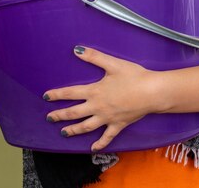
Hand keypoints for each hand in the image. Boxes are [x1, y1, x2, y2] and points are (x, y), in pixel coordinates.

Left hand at [43, 46, 158, 151]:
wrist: (152, 92)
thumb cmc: (134, 76)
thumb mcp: (112, 63)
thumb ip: (94, 57)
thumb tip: (76, 50)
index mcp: (95, 91)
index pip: (70, 93)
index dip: (57, 95)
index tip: (46, 97)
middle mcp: (98, 107)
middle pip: (74, 113)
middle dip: (60, 116)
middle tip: (49, 118)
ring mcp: (107, 118)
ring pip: (86, 127)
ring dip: (73, 130)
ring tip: (63, 133)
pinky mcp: (118, 125)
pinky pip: (107, 137)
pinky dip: (99, 144)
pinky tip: (92, 149)